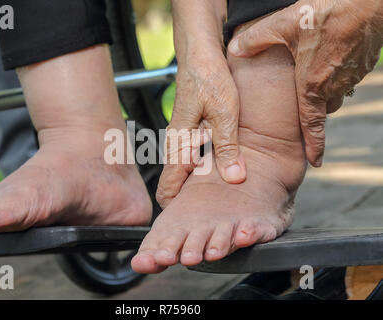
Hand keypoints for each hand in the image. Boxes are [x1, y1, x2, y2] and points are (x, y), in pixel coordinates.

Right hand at [156, 0, 245, 207]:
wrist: (200, 57)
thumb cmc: (210, 81)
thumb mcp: (225, 115)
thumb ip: (227, 148)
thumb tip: (234, 177)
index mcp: (180, 146)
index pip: (167, 188)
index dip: (175, 209)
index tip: (189, 222)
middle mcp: (175, 146)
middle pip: (173, 185)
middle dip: (186, 202)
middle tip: (207, 216)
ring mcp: (179, 139)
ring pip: (182, 173)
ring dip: (194, 187)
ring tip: (216, 200)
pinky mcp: (187, 133)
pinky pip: (188, 160)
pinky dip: (199, 171)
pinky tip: (218, 172)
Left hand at [229, 0, 382, 165]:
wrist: (367, 1)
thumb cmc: (324, 13)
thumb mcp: (283, 25)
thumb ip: (256, 39)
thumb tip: (234, 48)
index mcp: (312, 85)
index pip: (312, 125)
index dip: (314, 145)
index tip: (315, 161)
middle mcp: (333, 85)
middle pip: (322, 108)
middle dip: (313, 111)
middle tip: (303, 108)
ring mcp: (352, 75)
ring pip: (335, 93)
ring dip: (324, 91)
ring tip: (314, 79)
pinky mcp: (364, 63)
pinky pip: (347, 77)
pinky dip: (337, 75)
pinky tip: (330, 58)